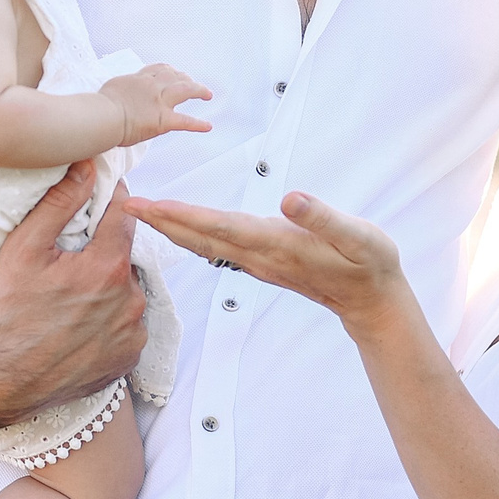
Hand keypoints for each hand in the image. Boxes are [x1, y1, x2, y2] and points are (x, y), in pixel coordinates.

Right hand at [0, 161, 148, 426]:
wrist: (0, 382)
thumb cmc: (6, 314)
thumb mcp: (22, 251)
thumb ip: (59, 204)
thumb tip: (87, 167)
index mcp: (108, 267)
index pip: (124, 215)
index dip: (109, 204)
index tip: (96, 202)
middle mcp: (130, 300)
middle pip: (124, 257)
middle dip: (103, 254)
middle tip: (69, 265)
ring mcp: (132, 333)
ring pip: (127, 293)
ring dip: (108, 289)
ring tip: (72, 300)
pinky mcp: (129, 359)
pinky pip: (128, 327)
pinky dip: (110, 321)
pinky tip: (80, 326)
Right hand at [99, 64, 212, 146]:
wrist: (103, 116)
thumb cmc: (100, 106)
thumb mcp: (110, 89)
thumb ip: (120, 90)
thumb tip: (117, 95)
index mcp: (138, 79)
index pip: (157, 70)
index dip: (169, 70)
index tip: (173, 72)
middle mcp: (152, 86)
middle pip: (174, 76)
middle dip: (185, 78)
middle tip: (192, 81)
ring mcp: (159, 102)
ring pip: (185, 90)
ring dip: (199, 90)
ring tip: (208, 94)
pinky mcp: (163, 120)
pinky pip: (185, 121)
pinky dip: (198, 125)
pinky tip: (208, 126)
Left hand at [125, 191, 406, 329]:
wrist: (372, 300)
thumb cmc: (369, 264)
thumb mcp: (359, 236)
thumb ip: (324, 218)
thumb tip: (290, 198)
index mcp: (277, 244)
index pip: (220, 227)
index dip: (183, 215)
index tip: (150, 205)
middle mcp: (260, 256)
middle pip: (201, 238)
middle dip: (162, 222)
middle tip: (126, 205)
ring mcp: (258, 263)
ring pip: (205, 245)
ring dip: (172, 229)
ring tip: (143, 214)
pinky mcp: (262, 263)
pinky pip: (217, 249)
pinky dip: (192, 236)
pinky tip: (179, 229)